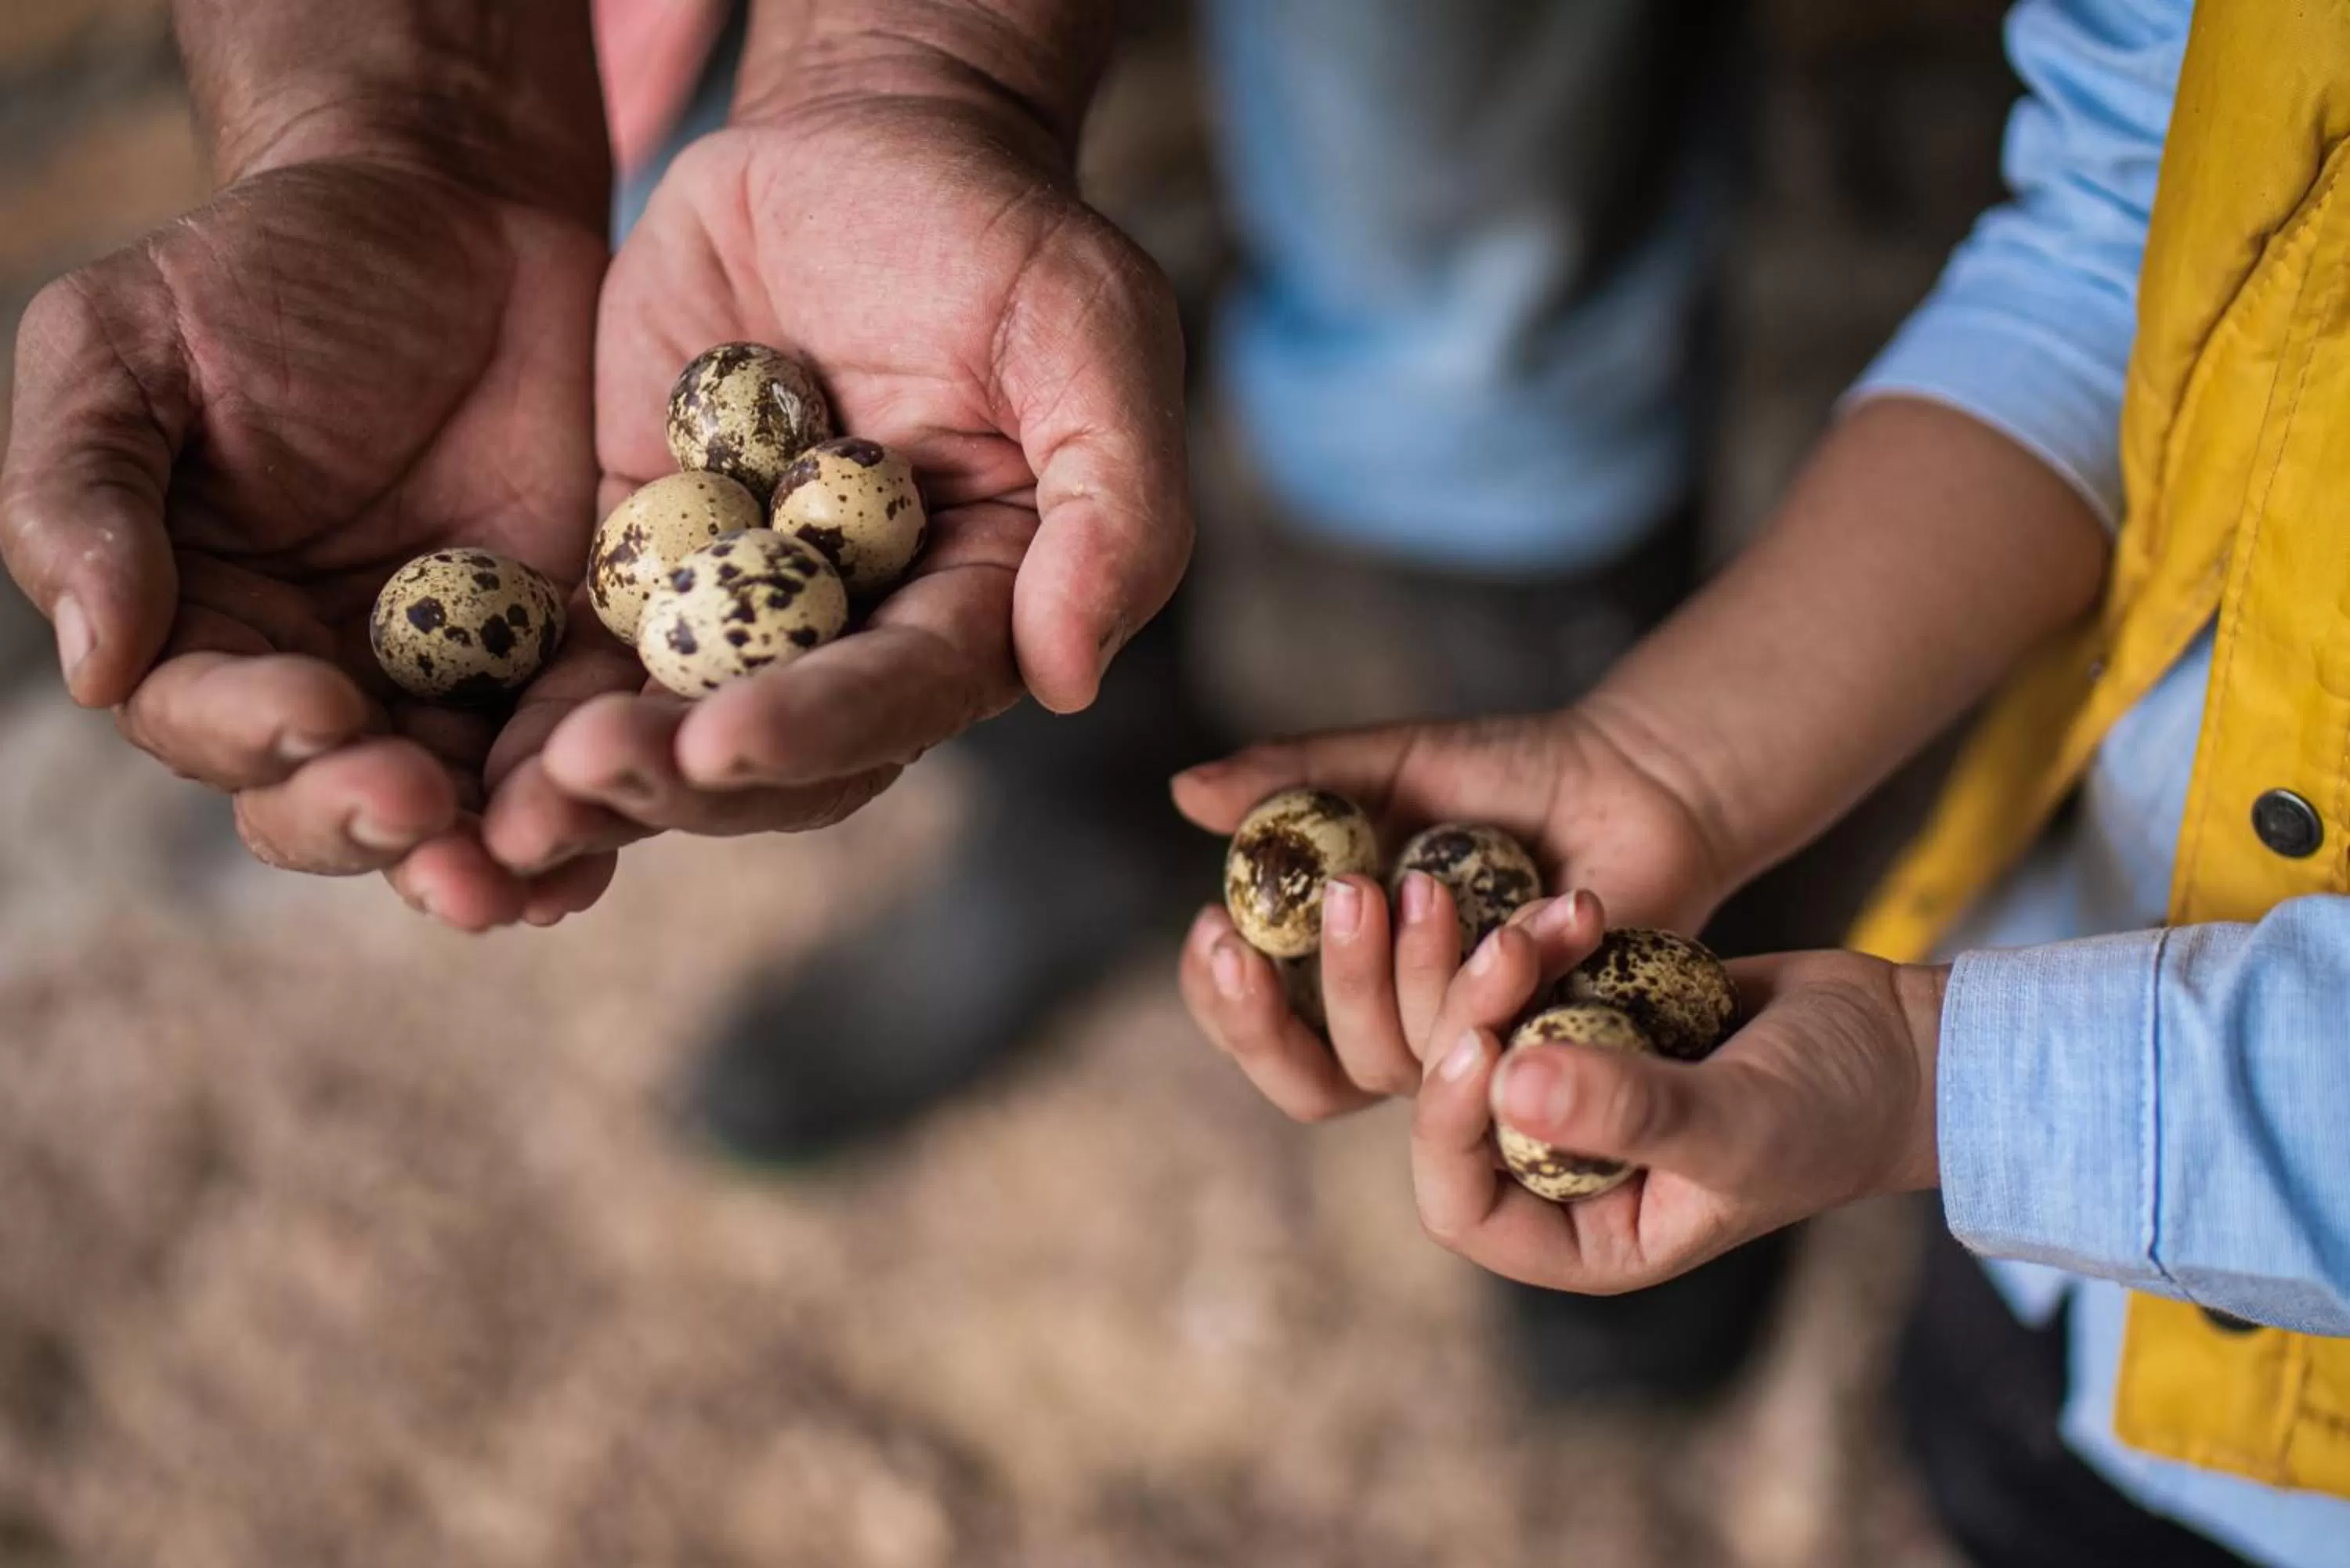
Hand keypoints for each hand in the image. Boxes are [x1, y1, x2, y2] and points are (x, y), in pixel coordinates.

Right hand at [0, 157, 614, 928]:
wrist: (450, 209)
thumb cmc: (263, 268)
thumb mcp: (124, 346)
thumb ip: (83, 496)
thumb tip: (93, 666)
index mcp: (202, 624)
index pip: (209, 720)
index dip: (258, 734)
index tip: (318, 713)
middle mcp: (323, 676)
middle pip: (335, 798)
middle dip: (378, 820)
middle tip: (425, 808)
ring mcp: (454, 674)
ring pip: (467, 803)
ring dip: (496, 848)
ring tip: (528, 873)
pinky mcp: (566, 647)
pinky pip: (581, 738)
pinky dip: (598, 789)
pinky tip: (621, 827)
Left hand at [484, 84, 1191, 874]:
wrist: (858, 145)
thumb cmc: (995, 233)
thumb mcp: (1089, 334)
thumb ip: (1114, 504)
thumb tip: (1065, 677)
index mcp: (976, 606)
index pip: (903, 695)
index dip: (818, 728)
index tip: (725, 741)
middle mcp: (859, 635)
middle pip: (775, 752)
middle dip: (680, 779)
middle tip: (584, 775)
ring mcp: (741, 605)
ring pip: (667, 727)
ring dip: (591, 773)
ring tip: (505, 796)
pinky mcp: (639, 561)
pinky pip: (582, 650)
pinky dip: (525, 708)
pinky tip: (457, 743)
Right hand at [1174, 708, 1736, 1119]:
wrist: (1629, 778)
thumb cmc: (1504, 775)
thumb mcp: (1389, 763)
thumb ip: (1292, 781)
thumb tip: (1184, 792)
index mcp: (1329, 969)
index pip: (1246, 1020)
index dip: (1222, 997)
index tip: (1218, 933)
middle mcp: (1386, 1027)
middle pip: (1305, 1082)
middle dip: (1285, 1018)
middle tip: (1319, 916)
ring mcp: (1461, 1052)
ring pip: (1395, 1065)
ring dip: (1401, 977)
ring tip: (1430, 887)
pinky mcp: (1538, 1057)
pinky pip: (1494, 1051)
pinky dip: (1502, 978)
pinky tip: (1543, 909)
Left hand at [1411, 896, 1943, 1292]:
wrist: (1896, 1041)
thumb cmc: (1836, 1110)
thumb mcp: (1738, 1122)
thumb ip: (1631, 1113)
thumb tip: (1512, 1089)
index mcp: (1583, 1234)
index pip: (1461, 1206)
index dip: (1447, 1129)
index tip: (1482, 1044)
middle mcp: (1557, 1173)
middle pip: (1452, 1102)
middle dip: (1464, 1019)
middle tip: (1512, 946)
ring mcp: (1564, 1092)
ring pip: (1475, 1030)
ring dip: (1497, 967)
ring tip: (1565, 913)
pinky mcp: (1581, 1024)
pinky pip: (1519, 986)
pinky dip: (1539, 941)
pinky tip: (1586, 905)